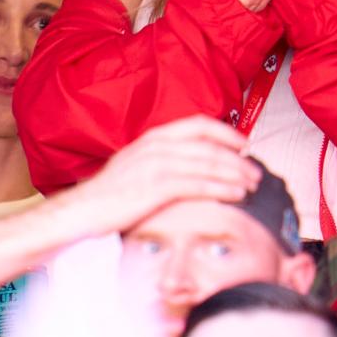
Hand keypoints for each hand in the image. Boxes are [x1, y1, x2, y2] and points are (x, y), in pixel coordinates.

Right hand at [72, 116, 261, 236]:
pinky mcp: (156, 188)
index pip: (199, 125)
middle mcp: (158, 146)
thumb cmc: (108, 193)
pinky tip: (236, 195)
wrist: (80, 210)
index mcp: (154, 137)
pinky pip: (198, 185)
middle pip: (209, 146)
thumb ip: (161, 159)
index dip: (226, 132)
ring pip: (208, 165)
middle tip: (255, 170)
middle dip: (237, 159)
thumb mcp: (136, 165)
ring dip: (235, 174)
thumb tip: (188, 163)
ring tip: (252, 184)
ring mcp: (157, 165)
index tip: (244, 143)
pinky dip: (222, 189)